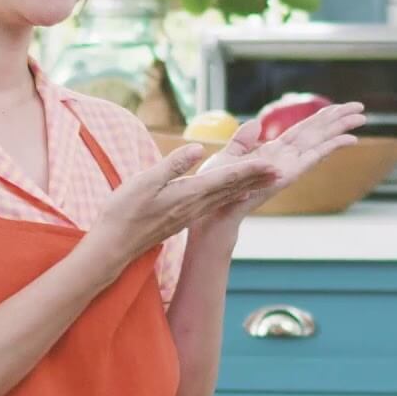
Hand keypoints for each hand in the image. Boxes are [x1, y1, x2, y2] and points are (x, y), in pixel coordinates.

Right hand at [90, 144, 277, 265]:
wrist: (115, 246)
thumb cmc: (124, 211)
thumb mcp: (144, 182)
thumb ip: (173, 165)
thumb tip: (198, 149)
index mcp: (188, 194)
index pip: (225, 178)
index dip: (249, 168)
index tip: (271, 161)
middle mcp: (194, 205)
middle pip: (232, 188)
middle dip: (256, 177)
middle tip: (281, 168)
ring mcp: (189, 214)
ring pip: (225, 196)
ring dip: (247, 185)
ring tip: (264, 178)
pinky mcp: (182, 218)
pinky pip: (215, 203)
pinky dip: (230, 194)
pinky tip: (234, 193)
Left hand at [195, 102, 366, 229]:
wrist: (215, 210)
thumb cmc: (219, 187)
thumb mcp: (228, 157)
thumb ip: (243, 140)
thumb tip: (255, 123)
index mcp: (272, 151)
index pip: (302, 129)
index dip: (320, 117)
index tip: (338, 107)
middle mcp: (285, 158)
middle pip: (316, 132)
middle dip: (338, 119)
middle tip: (361, 106)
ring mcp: (289, 166)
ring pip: (320, 141)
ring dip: (341, 129)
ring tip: (362, 117)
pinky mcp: (290, 175)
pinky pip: (314, 157)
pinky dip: (331, 147)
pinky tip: (350, 139)